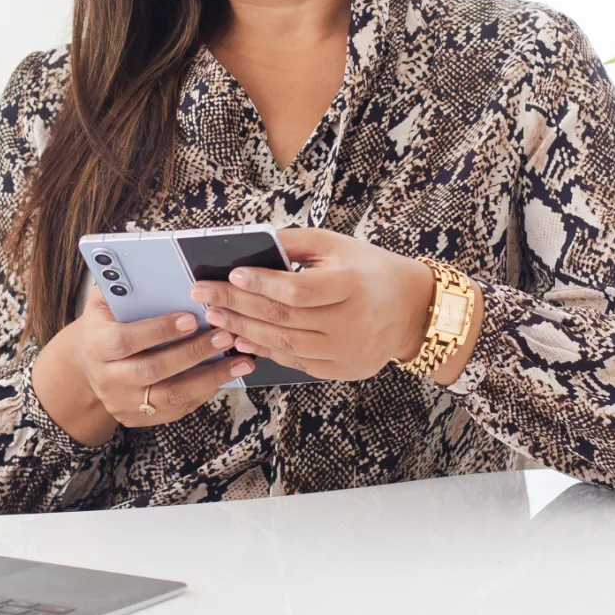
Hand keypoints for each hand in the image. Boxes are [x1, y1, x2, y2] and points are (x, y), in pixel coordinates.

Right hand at [32, 293, 254, 446]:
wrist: (87, 364)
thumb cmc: (107, 322)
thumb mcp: (105, 301)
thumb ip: (124, 286)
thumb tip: (156, 267)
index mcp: (96, 345)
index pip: (125, 341)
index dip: (158, 330)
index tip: (192, 318)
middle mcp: (107, 379)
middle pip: (153, 370)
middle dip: (193, 353)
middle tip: (225, 336)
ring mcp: (123, 403)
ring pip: (171, 396)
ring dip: (210, 378)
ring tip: (241, 361)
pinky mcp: (139, 419)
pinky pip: (177, 410)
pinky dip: (204, 392)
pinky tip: (226, 376)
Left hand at [200, 228, 440, 382]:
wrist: (410, 309)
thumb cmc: (367, 269)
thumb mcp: (337, 245)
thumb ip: (294, 243)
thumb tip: (247, 246)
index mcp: (353, 284)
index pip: (299, 289)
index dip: (262, 283)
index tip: (231, 272)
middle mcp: (352, 322)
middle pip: (285, 318)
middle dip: (238, 305)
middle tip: (204, 295)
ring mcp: (348, 351)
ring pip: (285, 345)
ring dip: (244, 330)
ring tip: (216, 316)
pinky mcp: (343, 370)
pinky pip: (296, 362)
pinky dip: (265, 350)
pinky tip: (241, 338)